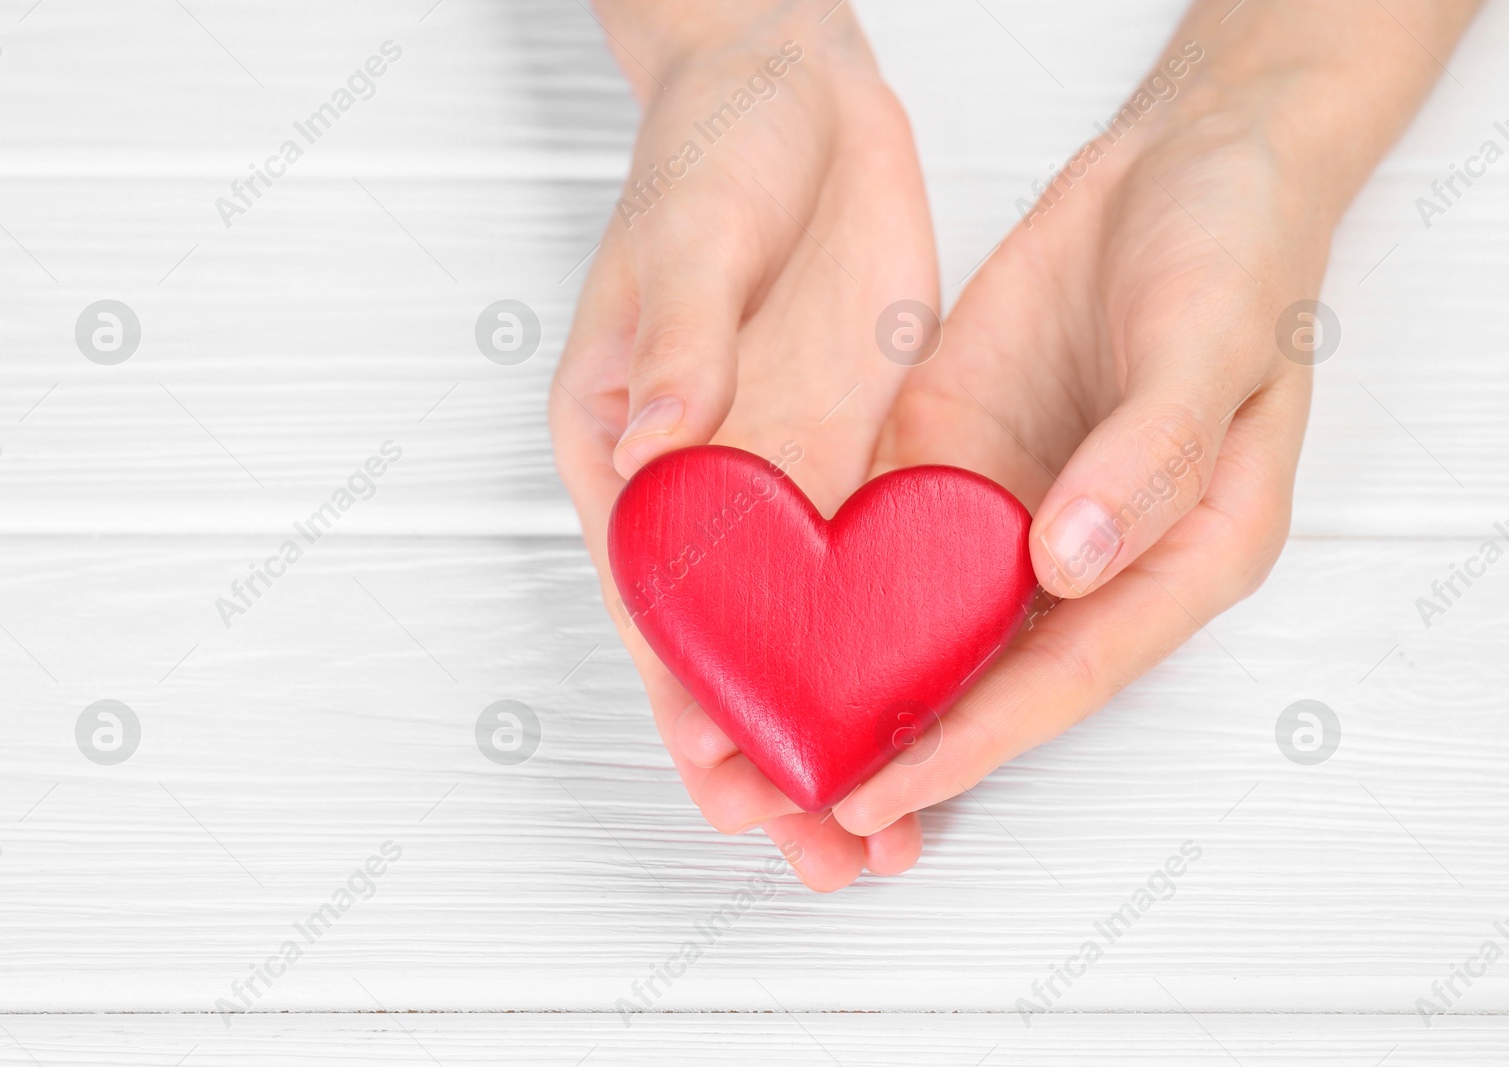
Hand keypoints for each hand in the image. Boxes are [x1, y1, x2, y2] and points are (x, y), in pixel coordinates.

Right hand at [550, 3, 938, 888]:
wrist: (799, 95)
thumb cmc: (711, 150)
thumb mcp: (684, 235)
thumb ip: (672, 339)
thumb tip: (659, 441)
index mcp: (631, 446)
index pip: (654, 597)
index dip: (686, 694)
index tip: (726, 777)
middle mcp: (707, 483)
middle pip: (730, 646)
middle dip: (770, 750)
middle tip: (820, 849)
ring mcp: (784, 477)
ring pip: (805, 632)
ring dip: (838, 726)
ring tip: (883, 828)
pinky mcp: (854, 457)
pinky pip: (870, 572)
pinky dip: (892, 649)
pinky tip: (929, 707)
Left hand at [832, 0, 1483, 837]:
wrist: (1182, 161)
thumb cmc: (1236, 250)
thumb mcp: (1214, 342)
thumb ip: (1148, 458)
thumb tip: (1071, 564)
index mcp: (1176, 557)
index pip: (1064, 675)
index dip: (972, 742)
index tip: (880, 793)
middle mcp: (1082, 558)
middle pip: (976, 676)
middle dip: (878, 744)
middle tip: (771, 798)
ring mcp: (1007, 511)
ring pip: (916, 624)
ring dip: (834, 685)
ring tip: (738, 741)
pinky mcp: (947, 460)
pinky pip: (879, 537)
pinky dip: (819, 586)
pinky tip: (751, 621)